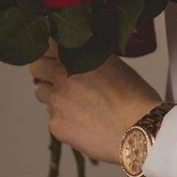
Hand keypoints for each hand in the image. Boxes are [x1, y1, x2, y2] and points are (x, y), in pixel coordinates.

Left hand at [29, 39, 161, 164]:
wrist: (140, 131)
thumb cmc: (135, 96)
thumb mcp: (113, 64)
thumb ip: (88, 57)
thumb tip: (76, 54)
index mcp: (74, 57)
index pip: (46, 45)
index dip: (51, 50)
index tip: (56, 54)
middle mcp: (59, 76)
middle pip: (35, 68)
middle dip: (44, 71)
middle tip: (59, 78)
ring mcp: (55, 102)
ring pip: (42, 93)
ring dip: (53, 95)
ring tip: (75, 103)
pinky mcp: (56, 126)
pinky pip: (52, 118)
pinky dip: (63, 119)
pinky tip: (83, 122)